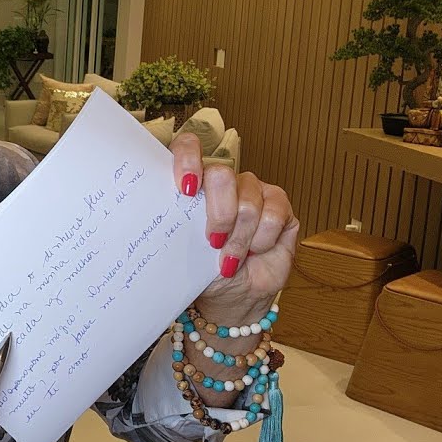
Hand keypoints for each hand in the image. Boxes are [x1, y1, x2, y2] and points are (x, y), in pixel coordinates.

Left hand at [169, 132, 298, 323]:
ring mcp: (253, 190)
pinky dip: (261, 240)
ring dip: (239, 238)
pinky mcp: (279, 205)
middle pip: (221, 175)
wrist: (233, 295)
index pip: (188, 146)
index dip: (187, 159)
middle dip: (218, 215)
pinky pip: (273, 215)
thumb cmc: (203, 270)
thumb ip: (176, 226)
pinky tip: (254, 251)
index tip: (186, 189)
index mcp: (193, 183)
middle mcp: (224, 181)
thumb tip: (161, 217)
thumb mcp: (182, 249)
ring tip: (231, 258)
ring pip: (248, 201)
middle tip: (213, 242)